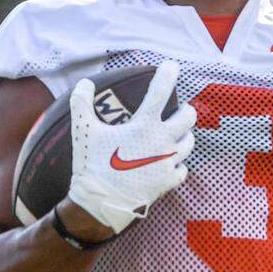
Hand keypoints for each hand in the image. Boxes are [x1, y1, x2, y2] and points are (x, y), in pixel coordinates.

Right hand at [68, 60, 196, 233]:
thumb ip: (82, 103)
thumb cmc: (92, 166)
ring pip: (190, 142)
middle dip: (185, 110)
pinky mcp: (169, 182)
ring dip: (185, 135)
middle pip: (188, 117)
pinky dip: (178, 164)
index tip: (171, 66)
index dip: (167, 74)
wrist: (100, 205)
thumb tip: (85, 83)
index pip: (161, 91)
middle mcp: (162, 142)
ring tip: (175, 134)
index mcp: (144, 126)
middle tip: (178, 109)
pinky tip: (169, 163)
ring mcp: (168, 163)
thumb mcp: (83, 131)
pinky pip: (183, 169)